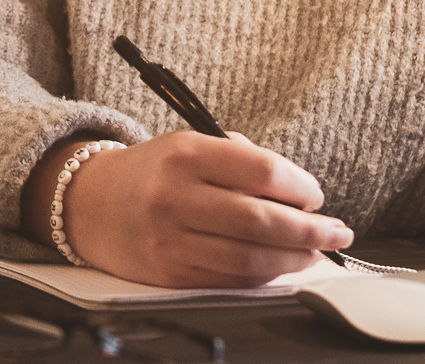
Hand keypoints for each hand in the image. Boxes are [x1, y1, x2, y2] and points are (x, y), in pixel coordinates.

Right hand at [27, 131, 350, 287]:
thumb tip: (298, 196)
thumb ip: (239, 162)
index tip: (317, 196)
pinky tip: (281, 267)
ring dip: (295, 259)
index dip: (300, 186)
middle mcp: (174, 197)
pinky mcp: (168, 273)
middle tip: (336, 231)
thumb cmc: (152, 172)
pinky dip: (264, 276)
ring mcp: (170, 239)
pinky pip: (230, 280)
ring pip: (249, 258)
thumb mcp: (187, 146)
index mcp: (184, 154)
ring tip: (316, 253)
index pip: (259, 170)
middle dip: (309, 230)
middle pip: (259, 221)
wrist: (88, 203)